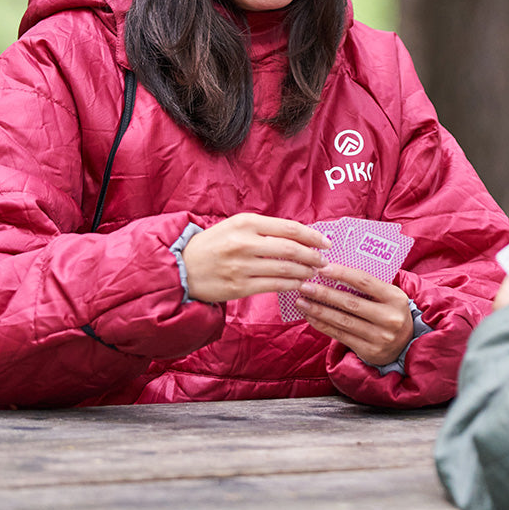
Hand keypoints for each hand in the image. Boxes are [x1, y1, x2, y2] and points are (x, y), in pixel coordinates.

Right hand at [181, 213, 329, 303]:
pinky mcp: (239, 287)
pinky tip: (299, 284)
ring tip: (313, 273)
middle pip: (291, 248)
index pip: (289, 227)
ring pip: (285, 269)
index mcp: (246, 223)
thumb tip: (299, 235)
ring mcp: (242, 266)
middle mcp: (245, 242)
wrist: (183, 266)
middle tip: (324, 261)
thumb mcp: (235, 226)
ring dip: (305, 272)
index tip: (326, 242)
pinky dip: (291, 285)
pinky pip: (274, 286)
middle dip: (313, 256)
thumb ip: (264, 228)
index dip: (312, 235)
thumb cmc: (213, 244)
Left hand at [294, 263, 414, 367]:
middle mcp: (389, 318)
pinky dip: (323, 325)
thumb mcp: (388, 296)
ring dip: (318, 310)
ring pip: (343, 321)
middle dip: (324, 294)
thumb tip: (332, 269)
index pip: (365, 281)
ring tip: (301, 302)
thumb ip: (368, 285)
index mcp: (395, 297)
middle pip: (350, 303)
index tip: (321, 268)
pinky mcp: (369, 351)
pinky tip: (311, 317)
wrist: (406, 344)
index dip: (342, 273)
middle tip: (304, 286)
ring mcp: (380, 337)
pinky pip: (341, 336)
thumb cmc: (390, 311)